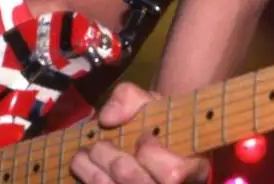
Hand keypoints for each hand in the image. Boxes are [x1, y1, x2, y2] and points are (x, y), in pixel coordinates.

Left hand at [69, 82, 210, 183]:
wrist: (154, 139)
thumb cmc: (156, 122)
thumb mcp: (149, 101)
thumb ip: (129, 99)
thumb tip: (107, 118)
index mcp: (191, 169)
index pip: (171, 174)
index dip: (152, 154)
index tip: (143, 137)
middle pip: (136, 183)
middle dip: (113, 160)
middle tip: (101, 145)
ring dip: (94, 172)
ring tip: (86, 153)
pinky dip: (89, 179)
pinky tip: (82, 165)